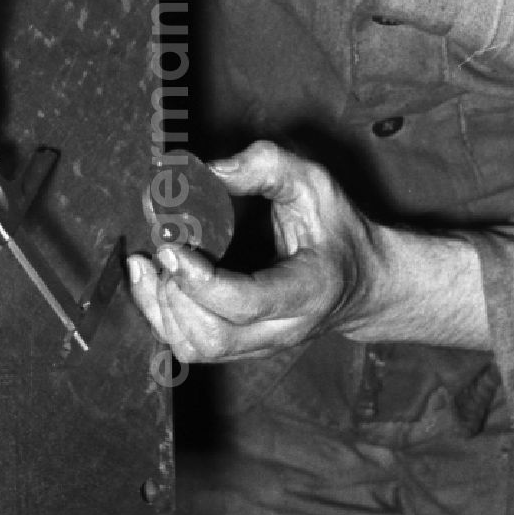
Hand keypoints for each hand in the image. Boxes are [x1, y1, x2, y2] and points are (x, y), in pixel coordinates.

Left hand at [128, 140, 376, 362]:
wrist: (363, 281)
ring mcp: (260, 344)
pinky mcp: (240, 346)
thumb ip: (267, 166)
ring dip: (161, 304)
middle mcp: (283, 328)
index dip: (200, 280)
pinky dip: (160, 313)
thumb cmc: (337, 230)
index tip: (171, 246)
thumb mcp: (315, 184)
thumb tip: (207, 170)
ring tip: (155, 258)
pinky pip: (190, 345)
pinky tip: (150, 276)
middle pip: (214, 336)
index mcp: (307, 290)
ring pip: (197, 348)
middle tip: (165, 245)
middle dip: (175, 291)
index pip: (246, 302)